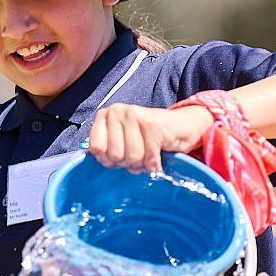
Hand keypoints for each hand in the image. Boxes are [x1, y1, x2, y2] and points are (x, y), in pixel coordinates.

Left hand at [88, 103, 211, 173]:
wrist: (180, 127)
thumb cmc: (147, 139)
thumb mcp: (122, 144)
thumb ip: (107, 153)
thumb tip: (103, 163)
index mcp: (105, 115)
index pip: (96, 149)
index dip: (108, 161)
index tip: (120, 158)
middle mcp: (117, 111)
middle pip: (114, 155)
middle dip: (128, 163)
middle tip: (139, 154)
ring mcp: (135, 114)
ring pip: (132, 157)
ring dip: (143, 163)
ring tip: (148, 154)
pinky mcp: (153, 124)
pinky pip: (149, 157)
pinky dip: (155, 164)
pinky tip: (158, 159)